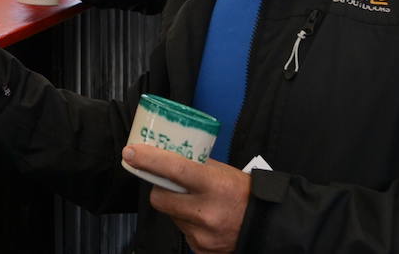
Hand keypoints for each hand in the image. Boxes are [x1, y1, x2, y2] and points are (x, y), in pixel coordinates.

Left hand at [123, 145, 248, 253]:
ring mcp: (203, 235)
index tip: (131, 153)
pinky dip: (188, 224)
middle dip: (160, 190)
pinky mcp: (201, 250)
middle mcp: (207, 213)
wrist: (267, 225)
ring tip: (198, 204)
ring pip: (171, 216)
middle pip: (160, 199)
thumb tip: (165, 157)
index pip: (174, 169)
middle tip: (170, 185)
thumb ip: (194, 166)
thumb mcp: (222, 172)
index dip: (149, 160)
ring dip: (177, 208)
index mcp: (214, 186)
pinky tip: (204, 220)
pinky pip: (182, 232)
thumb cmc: (245, 194)